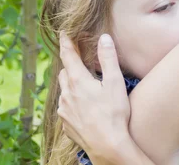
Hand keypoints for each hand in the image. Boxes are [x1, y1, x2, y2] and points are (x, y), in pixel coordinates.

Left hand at [58, 33, 131, 162]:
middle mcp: (67, 94)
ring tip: (83, 86)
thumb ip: (108, 59)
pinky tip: (84, 107)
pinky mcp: (66, 124)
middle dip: (70, 65)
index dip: (65, 42)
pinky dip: (72, 102)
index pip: (68, 55)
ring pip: (64, 91)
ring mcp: (65, 110)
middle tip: (78, 61)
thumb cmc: (113, 114)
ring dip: (71, 85)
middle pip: (64, 72)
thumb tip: (103, 38)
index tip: (63, 33)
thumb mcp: (115, 83)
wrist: (107, 147)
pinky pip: (66, 108)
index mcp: (78, 81)